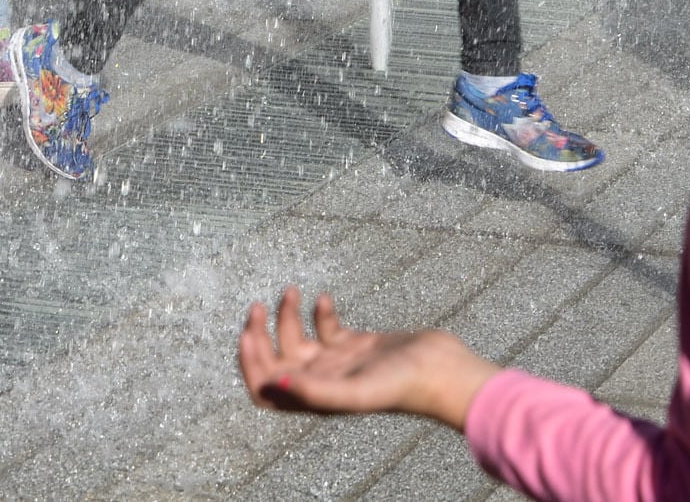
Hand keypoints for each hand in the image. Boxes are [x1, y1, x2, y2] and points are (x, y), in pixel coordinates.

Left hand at [238, 289, 495, 429]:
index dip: (249, 365)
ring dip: (288, 315)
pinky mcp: (357, 344)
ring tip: (292, 291)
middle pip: (275, 361)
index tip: (247, 333)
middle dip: (261, 334)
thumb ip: (315, 392)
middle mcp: (322, 382)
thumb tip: (274, 383)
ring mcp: (338, 362)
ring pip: (297, 339)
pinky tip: (324, 298)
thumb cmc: (404, 387)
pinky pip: (326, 327)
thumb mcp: (356, 392)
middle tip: (256, 306)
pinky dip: (320, 312)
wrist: (442, 371)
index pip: (266, 389)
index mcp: (315, 398)